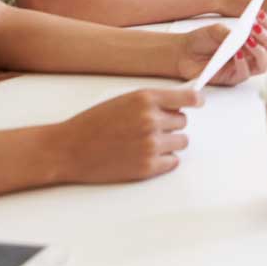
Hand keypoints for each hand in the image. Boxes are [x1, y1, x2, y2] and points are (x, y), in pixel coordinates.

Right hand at [51, 87, 203, 182]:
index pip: (187, 98)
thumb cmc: (92, 124)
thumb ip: (151, 102)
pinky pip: (173, 162)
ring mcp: (150, 144)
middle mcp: (151, 120)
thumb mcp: (123, 101)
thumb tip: (180, 105)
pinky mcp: (147, 167)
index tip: (199, 103)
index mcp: (145, 99)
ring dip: (169, 143)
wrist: (67, 149)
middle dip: (170, 125)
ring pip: (181, 142)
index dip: (195, 101)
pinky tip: (145, 156)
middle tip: (149, 129)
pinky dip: (164, 160)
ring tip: (145, 143)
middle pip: (183, 122)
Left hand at [175, 18, 266, 84]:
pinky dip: (243, 63)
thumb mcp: (216, 30)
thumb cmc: (201, 40)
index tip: (260, 14)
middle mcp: (249, 54)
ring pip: (264, 65)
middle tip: (256, 29)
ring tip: (248, 41)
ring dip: (260, 52)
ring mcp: (243, 66)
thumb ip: (230, 33)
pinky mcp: (233, 77)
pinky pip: (245, 74)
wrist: (183, 53)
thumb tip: (244, 35)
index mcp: (249, 39)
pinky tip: (236, 53)